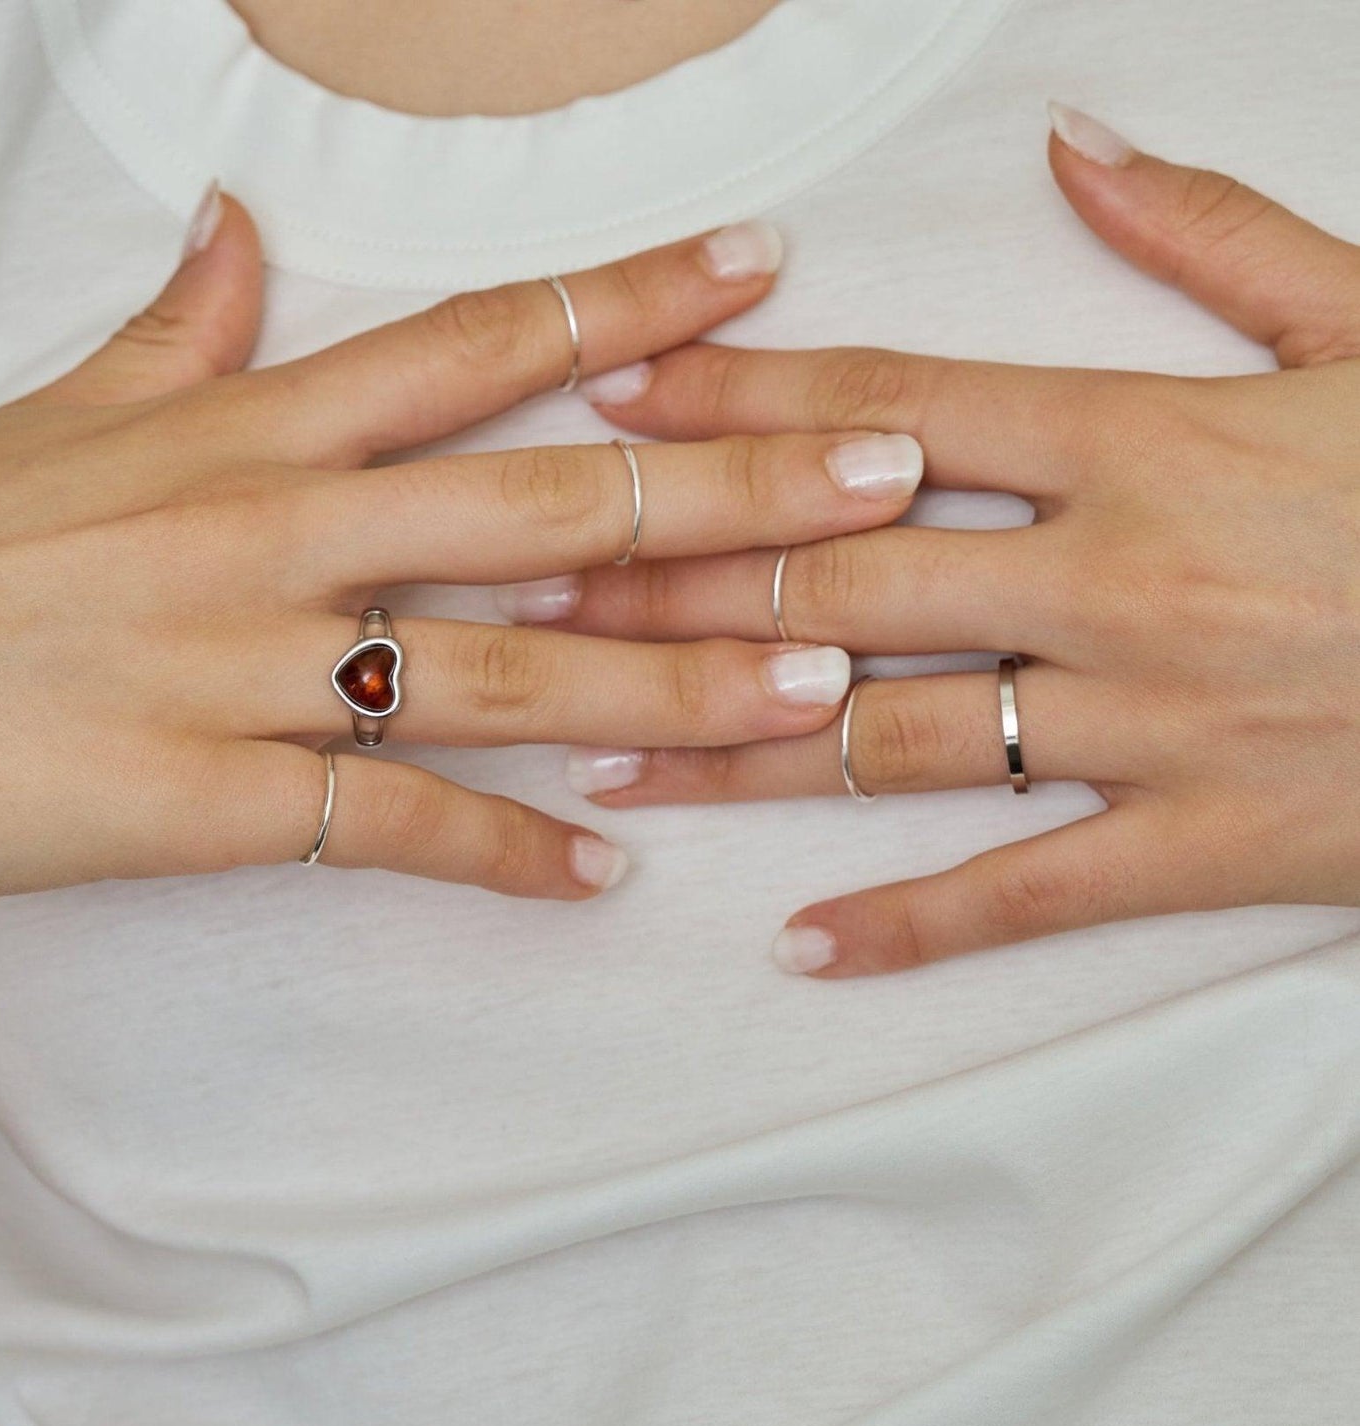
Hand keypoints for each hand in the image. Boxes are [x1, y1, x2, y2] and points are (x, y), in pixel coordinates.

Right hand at [0, 202, 922, 898]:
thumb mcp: (57, 419)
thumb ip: (173, 332)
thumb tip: (236, 231)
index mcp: (249, 425)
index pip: (478, 342)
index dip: (630, 303)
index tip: (762, 271)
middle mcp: (274, 528)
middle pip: (543, 503)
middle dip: (728, 489)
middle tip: (885, 471)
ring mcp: (247, 667)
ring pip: (502, 673)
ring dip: (672, 685)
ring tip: (817, 689)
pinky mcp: (210, 799)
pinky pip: (391, 826)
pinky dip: (504, 856)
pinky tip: (603, 880)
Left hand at [563, 107, 1359, 975]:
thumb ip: (1213, 239)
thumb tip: (1074, 150)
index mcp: (1146, 439)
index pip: (891, 413)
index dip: (738, 409)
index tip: (614, 411)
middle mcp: (1115, 581)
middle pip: (845, 580)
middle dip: (679, 586)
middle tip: (536, 600)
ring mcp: (1150, 724)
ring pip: (898, 737)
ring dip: (740, 750)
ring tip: (610, 759)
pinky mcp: (1201, 843)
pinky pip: (1026, 892)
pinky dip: (911, 925)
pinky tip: (797, 952)